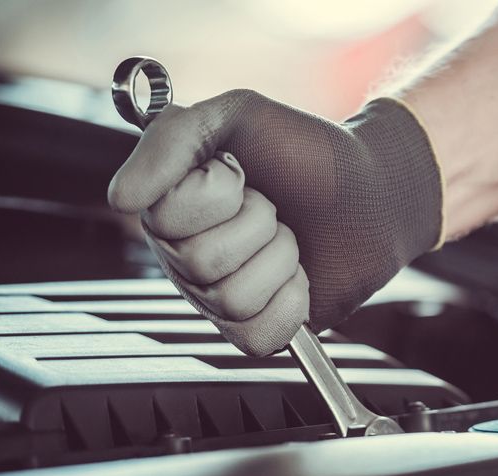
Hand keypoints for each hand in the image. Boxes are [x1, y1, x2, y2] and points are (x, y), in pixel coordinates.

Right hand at [108, 91, 442, 355]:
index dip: (216, 194)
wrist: (375, 192)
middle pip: (198, 262)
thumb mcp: (237, 116)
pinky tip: (299, 278)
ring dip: (279, 261)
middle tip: (276, 207)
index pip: (163, 218)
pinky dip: (291, 305)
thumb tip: (122, 198)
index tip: (242, 173)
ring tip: (291, 239)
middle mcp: (186, 254)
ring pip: (231, 299)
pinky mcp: (259, 327)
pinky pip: (257, 336)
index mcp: (171, 205)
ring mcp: (219, 296)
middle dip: (257, 225)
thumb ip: (171, 139)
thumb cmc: (309, 152)